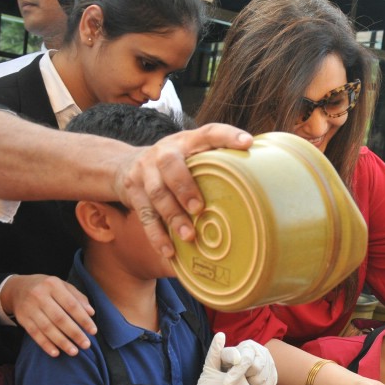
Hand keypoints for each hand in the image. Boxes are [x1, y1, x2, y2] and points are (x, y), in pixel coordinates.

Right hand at [2, 274, 95, 357]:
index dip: (83, 319)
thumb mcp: (63, 286)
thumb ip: (78, 298)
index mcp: (53, 285)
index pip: (71, 304)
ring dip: (62, 342)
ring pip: (47, 328)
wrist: (18, 288)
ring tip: (74, 352)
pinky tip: (55, 353)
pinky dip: (45, 344)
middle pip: (59, 318)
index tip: (93, 331)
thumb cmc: (48, 288)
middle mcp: (39, 295)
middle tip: (86, 345)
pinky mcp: (22, 318)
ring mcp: (29, 308)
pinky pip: (34, 334)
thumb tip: (91, 312)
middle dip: (74, 333)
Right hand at [113, 124, 253, 257]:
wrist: (123, 166)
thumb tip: (261, 171)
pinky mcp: (133, 193)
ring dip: (173, 216)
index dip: (227, 136)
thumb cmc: (173, 164)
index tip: (247, 143)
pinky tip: (169, 251)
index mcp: (186, 141)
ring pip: (157, 193)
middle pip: (170, 165)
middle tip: (199, 208)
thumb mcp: (190, 153)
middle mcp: (163, 152)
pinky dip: (157, 235)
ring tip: (189, 236)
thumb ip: (214, 159)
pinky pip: (145, 216)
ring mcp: (145, 172)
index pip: (208, 133)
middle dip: (185, 187)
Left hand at [221, 340, 276, 384]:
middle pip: (256, 369)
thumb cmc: (229, 362)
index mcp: (249, 346)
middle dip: (245, 376)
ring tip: (244, 381)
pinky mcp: (274, 374)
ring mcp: (270, 362)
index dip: (237, 372)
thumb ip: (227, 355)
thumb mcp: (223, 356)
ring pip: (262, 379)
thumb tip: (236, 358)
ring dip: (251, 384)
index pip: (246, 359)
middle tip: (238, 378)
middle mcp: (262, 352)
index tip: (226, 384)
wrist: (240, 366)